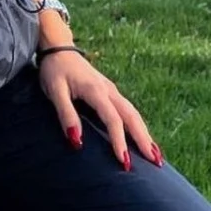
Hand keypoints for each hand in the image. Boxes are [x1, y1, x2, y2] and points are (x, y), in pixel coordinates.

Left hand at [37, 50, 162, 170]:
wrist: (57, 47)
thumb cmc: (54, 70)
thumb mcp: (55, 92)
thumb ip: (66, 115)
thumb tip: (77, 142)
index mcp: (96, 91)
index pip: (113, 119)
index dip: (119, 141)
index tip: (124, 162)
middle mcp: (109, 90)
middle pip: (131, 116)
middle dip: (143, 140)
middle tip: (156, 162)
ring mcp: (111, 90)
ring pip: (133, 113)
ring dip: (145, 133)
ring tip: (155, 155)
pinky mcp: (110, 91)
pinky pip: (128, 110)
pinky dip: (138, 125)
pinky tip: (142, 136)